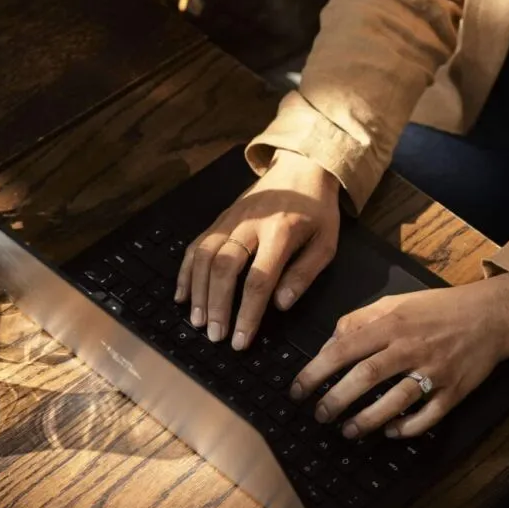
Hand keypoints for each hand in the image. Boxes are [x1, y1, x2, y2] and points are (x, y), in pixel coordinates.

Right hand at [176, 150, 340, 349]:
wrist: (301, 167)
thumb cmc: (317, 211)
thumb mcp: (326, 243)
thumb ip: (304, 274)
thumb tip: (280, 305)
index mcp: (281, 231)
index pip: (259, 279)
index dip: (248, 313)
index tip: (241, 340)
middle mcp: (250, 223)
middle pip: (225, 267)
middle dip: (217, 305)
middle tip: (215, 336)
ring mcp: (231, 218)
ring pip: (205, 256)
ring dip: (198, 292)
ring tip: (198, 322)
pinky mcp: (220, 217)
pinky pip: (197, 244)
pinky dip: (185, 271)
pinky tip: (182, 296)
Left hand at [289, 273, 508, 438]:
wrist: (491, 315)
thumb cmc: (439, 308)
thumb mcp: (397, 302)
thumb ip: (361, 319)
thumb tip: (331, 342)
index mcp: (392, 323)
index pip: (345, 348)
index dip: (316, 371)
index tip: (297, 389)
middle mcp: (410, 347)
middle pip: (366, 377)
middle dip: (336, 400)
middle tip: (319, 415)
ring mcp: (434, 371)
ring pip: (395, 401)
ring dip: (367, 420)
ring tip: (347, 431)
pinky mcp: (454, 391)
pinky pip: (427, 417)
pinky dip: (406, 428)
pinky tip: (389, 432)